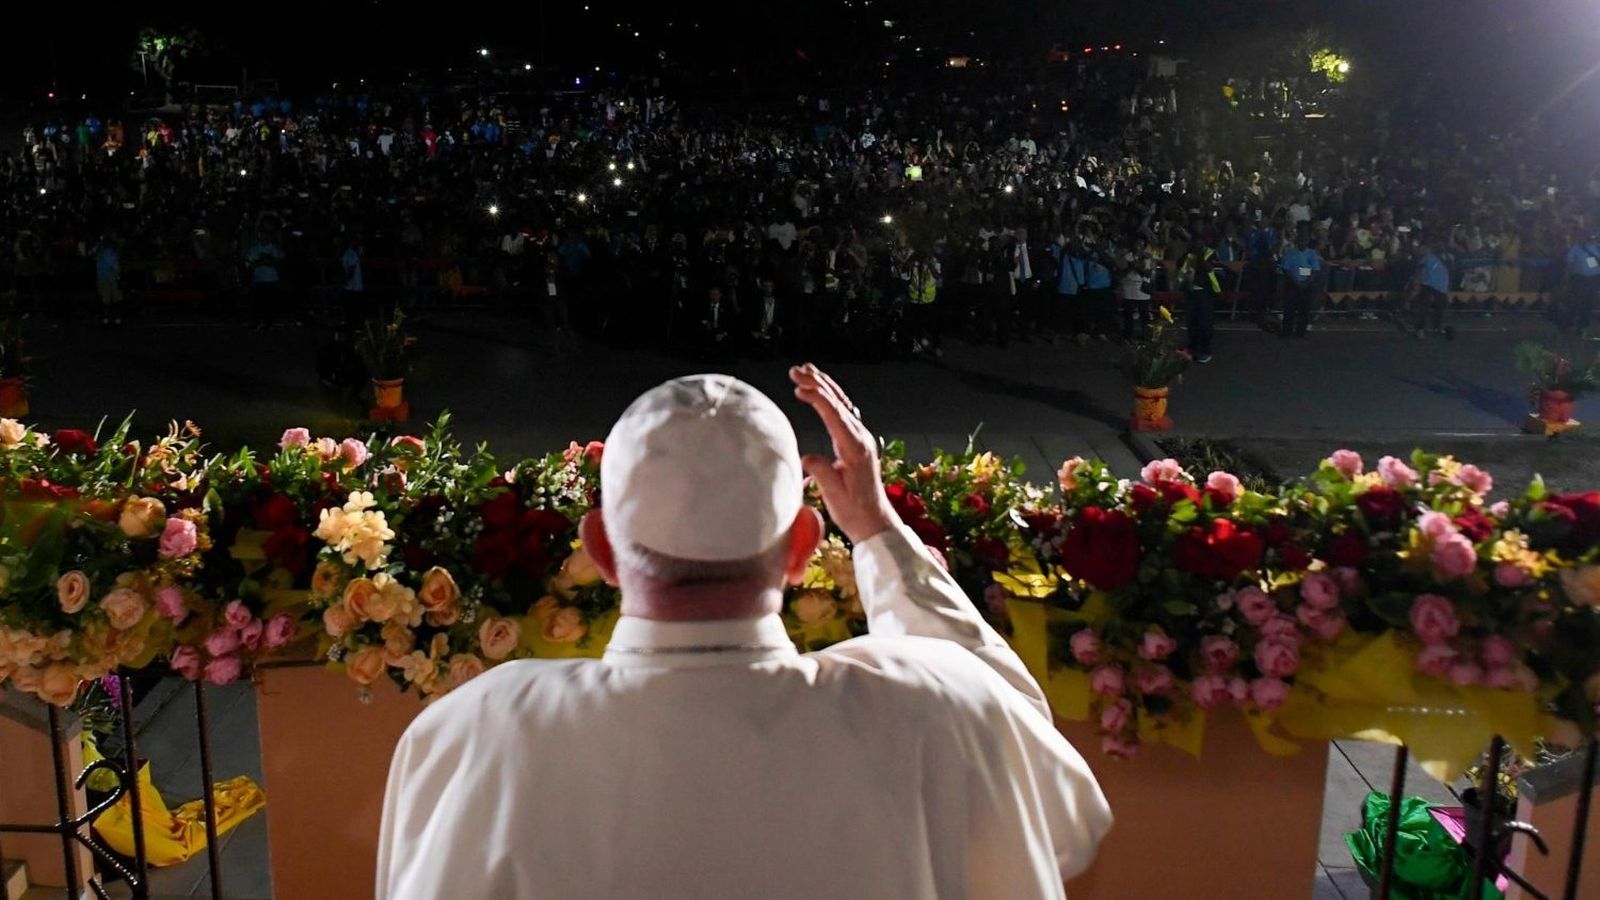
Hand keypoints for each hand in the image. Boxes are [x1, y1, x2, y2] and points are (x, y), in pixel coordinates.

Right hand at [789, 363, 897, 544]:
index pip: (835, 414)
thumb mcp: (835, 494)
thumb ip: (822, 472)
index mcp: (855, 448)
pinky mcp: (858, 443)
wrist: (874, 522)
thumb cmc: (854, 511)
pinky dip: (831, 398)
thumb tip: (807, 457)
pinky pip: (844, 413)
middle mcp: (861, 438)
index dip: (816, 398)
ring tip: (806, 370)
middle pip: (839, 402)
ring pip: (843, 404)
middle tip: (796, 370)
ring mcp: (861, 439)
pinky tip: (822, 392)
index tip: (798, 388)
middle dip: (817, 383)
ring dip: (824, 386)